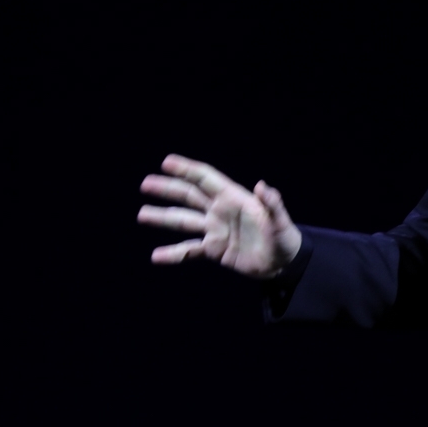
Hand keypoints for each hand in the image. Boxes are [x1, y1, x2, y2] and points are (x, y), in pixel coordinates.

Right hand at [138, 154, 301, 278]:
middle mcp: (221, 211)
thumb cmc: (285, 238)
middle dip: (168, 189)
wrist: (284, 263)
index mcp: (234, 198)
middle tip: (145, 184)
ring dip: (163, 217)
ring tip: (142, 214)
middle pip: (189, 196)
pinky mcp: (215, 249)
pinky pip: (190, 250)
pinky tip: (156, 256)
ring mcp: (216, 230)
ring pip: (184, 221)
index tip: (166, 162)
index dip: (186, 170)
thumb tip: (262, 184)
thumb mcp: (280, 221)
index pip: (206, 179)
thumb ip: (272, 203)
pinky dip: (174, 254)